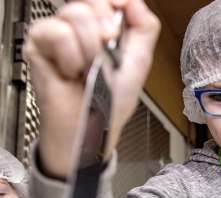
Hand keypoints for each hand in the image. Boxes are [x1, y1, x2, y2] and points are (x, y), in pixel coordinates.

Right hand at [24, 0, 160, 178]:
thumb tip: (135, 2)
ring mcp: (58, 32)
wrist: (94, 125)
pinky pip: (59, 33)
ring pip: (76, 14)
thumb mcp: (139, 63)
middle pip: (92, 1)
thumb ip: (144, 29)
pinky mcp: (39, 43)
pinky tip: (71, 72)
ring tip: (88, 70)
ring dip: (90, 51)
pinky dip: (71, 58)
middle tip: (106, 55)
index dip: (116, 5)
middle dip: (106, 31)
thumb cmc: (112, 101)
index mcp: (103, 26)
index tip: (119, 29)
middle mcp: (80, 26)